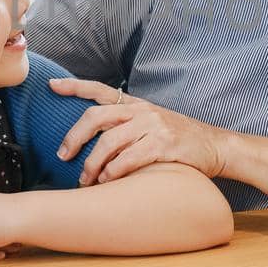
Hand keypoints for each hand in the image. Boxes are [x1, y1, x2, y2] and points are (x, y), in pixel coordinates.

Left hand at [49, 78, 226, 184]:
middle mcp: (142, 111)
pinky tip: (108, 181)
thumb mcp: (153, 123)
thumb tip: (94, 140)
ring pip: (109, 141)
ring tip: (85, 180)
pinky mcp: (163, 144)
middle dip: (74, 137)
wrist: (216, 146)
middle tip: (63, 155)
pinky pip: (129, 158)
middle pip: (96, 117)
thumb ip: (127, 126)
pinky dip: (114, 171)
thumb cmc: (179, 141)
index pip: (100, 89)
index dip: (74, 86)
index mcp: (136, 104)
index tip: (51, 85)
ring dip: (92, 164)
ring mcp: (153, 126)